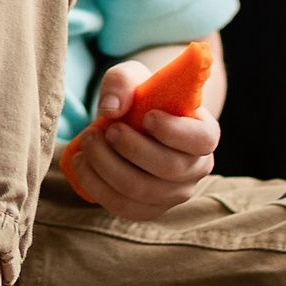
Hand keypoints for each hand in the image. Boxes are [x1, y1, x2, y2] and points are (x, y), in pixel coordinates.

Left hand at [66, 60, 217, 219]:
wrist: (130, 123)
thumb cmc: (139, 97)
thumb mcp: (131, 76)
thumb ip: (122, 82)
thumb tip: (110, 109)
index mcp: (203, 134)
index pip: (202, 139)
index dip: (175, 132)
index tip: (147, 117)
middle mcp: (196, 168)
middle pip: (169, 168)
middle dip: (132, 148)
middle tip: (107, 129)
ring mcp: (174, 194)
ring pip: (142, 190)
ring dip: (108, 166)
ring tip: (88, 140)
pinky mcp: (148, 209)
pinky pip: (123, 206)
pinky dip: (97, 185)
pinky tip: (82, 162)